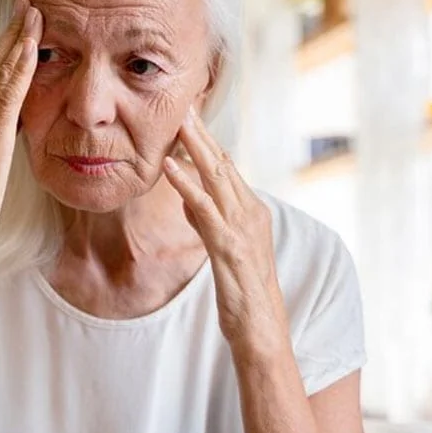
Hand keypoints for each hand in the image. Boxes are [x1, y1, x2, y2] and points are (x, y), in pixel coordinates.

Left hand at [162, 108, 289, 358]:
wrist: (261, 329)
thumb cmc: (243, 292)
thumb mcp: (222, 248)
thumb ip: (207, 220)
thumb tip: (188, 197)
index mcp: (250, 211)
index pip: (226, 168)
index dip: (207, 141)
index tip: (188, 116)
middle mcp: (250, 212)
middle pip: (223, 164)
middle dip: (202, 133)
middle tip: (184, 103)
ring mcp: (242, 228)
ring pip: (217, 178)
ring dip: (196, 148)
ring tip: (177, 122)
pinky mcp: (229, 246)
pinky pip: (204, 209)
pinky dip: (186, 185)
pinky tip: (170, 168)